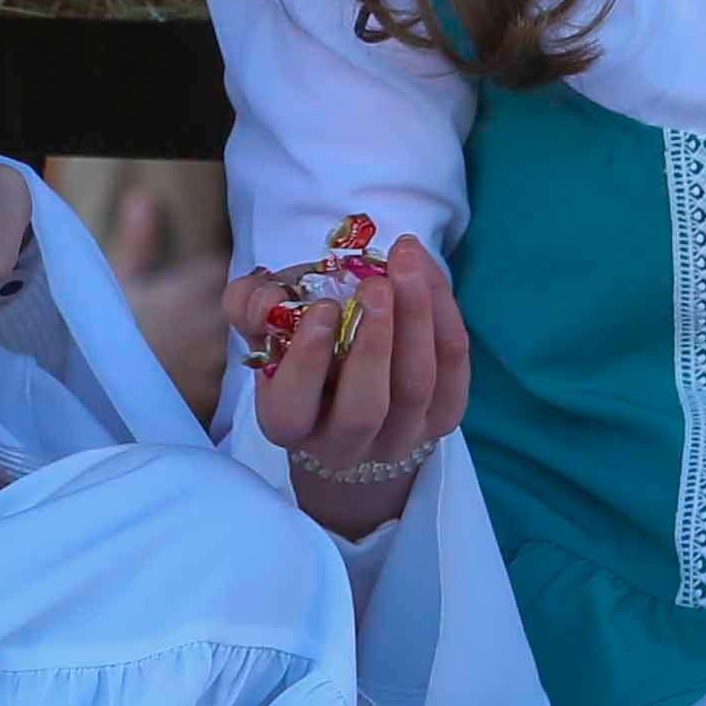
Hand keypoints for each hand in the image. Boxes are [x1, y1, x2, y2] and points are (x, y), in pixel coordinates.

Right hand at [228, 232, 470, 538]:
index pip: (292, 410)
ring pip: (416, 386)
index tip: (322, 308)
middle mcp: (345, 443)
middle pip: (365, 407)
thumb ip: (252, 306)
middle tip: (376, 284)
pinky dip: (445, 316)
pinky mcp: (442, 418)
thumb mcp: (267, 325)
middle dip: (374, 342)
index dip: (307, 362)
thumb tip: (268, 297)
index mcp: (291, 423)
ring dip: (416, 318)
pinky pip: (453, 370)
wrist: (351, 381)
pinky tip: (429, 274)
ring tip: (408, 262)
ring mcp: (399, 436)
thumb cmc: (305, 346)